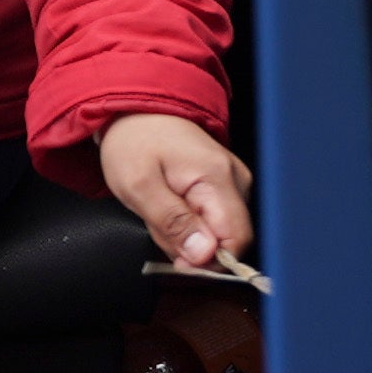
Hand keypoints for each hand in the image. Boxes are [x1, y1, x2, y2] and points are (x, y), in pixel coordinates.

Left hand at [96, 111, 251, 269]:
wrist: (136, 111)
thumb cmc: (134, 142)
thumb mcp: (138, 186)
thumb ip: (171, 223)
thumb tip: (203, 255)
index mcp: (218, 177)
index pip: (236, 240)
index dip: (208, 261)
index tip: (177, 259)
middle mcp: (235, 179)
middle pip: (225, 240)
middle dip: (188, 245)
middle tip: (156, 220)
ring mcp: (233, 183)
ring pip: (216, 235)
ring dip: (183, 234)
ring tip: (159, 208)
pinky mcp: (225, 188)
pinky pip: (211, 222)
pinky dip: (186, 224)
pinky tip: (169, 206)